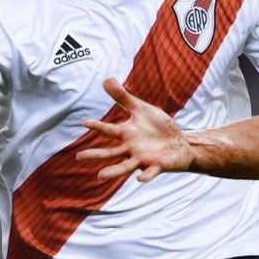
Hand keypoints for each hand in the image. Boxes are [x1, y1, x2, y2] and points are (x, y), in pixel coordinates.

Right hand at [77, 78, 195, 181]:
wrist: (180, 143)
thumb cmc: (158, 127)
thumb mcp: (141, 110)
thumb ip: (123, 98)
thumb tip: (105, 79)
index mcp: (127, 134)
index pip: (109, 130)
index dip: (98, 126)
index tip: (85, 122)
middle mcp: (131, 149)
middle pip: (110, 153)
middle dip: (95, 155)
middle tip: (78, 156)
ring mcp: (143, 159)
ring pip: (126, 166)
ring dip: (113, 172)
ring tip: (100, 176)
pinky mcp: (158, 165)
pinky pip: (150, 172)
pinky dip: (146, 175)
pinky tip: (139, 179)